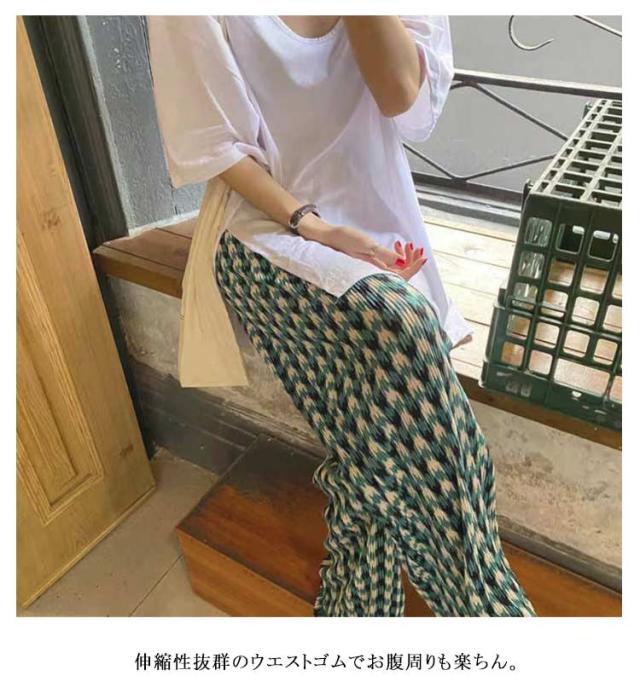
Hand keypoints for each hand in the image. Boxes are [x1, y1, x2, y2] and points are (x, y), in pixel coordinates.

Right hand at [297, 215, 427, 280]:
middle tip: (416, 246)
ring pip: (395, 268)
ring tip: (406, 244)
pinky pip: (389, 265)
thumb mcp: (366, 245)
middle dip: (411, 260)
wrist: (328, 238)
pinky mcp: (370, 264)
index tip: (423, 257)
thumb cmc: (345, 241)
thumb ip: (383, 255)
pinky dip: (396, 255)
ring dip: (405, 257)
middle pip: (400, 273)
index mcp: (375, 271)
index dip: (414, 268)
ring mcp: (373, 269)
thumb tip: (401, 263)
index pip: (400, 276)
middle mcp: (375, 273)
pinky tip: (397, 245)